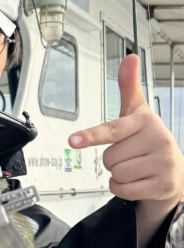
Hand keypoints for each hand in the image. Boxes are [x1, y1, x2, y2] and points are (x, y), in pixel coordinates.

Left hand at [68, 54, 183, 247]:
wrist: (175, 170)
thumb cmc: (149, 139)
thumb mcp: (138, 113)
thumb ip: (129, 87)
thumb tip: (129, 58)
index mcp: (146, 121)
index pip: (112, 130)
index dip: (91, 136)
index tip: (73, 140)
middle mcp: (158, 139)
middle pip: (108, 157)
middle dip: (113, 160)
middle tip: (131, 155)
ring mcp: (163, 162)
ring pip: (116, 174)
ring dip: (119, 175)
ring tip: (136, 168)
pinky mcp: (164, 184)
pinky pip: (124, 189)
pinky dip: (124, 189)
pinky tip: (138, 181)